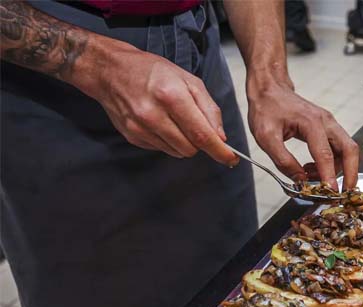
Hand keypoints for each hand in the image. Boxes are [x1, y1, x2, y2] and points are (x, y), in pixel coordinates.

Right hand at [79, 43, 237, 163]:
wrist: (111, 71)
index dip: (219, 151)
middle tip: (196, 127)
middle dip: (200, 143)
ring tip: (175, 120)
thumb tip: (220, 137)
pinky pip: (162, 149)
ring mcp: (140, 128)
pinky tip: (161, 123)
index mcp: (172, 96)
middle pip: (190, 148)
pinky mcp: (132, 136)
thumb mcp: (188, 80)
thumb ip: (209, 109)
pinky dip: (168, 141)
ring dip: (184, 143)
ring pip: (177, 152)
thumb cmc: (153, 72)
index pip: (201, 134)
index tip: (230, 159)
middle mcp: (154, 114)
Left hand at [247, 79, 358, 189]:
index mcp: (311, 122)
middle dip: (351, 173)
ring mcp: (329, 124)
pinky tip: (312, 168)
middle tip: (345, 192)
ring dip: (336, 169)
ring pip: (345, 150)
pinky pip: (337, 149)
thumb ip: (283, 161)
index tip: (332, 192)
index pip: (326, 154)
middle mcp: (326, 122)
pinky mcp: (327, 129)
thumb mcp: (266, 137)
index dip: (330, 176)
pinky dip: (330, 163)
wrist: (269, 90)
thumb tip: (299, 179)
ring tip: (314, 178)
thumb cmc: (267, 107)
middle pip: (349, 150)